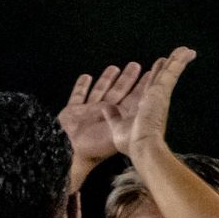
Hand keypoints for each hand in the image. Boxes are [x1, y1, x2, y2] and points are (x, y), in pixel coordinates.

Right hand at [59, 62, 143, 187]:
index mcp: (117, 119)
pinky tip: (86, 77)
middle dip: (126, 80)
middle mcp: (103, 115)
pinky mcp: (71, 113)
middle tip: (135, 66)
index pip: (133, 99)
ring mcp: (87, 113)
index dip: (141, 87)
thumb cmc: (94, 146)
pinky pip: (77, 96)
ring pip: (99, 92)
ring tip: (114, 68)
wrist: (68, 152)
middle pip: (117, 93)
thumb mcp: (120, 129)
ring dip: (106, 80)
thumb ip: (135, 113)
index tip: (150, 74)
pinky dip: (81, 87)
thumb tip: (150, 97)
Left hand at [104, 46, 195, 158]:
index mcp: (145, 107)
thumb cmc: (131, 144)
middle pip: (163, 77)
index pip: (150, 86)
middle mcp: (155, 100)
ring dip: (178, 61)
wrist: (142, 148)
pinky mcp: (163, 90)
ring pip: (170, 73)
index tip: (158, 68)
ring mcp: (160, 95)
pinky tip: (187, 52)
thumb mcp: (116, 127)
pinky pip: (172, 72)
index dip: (154, 76)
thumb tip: (105, 108)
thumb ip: (112, 116)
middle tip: (178, 56)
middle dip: (170, 66)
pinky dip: (179, 62)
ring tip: (187, 50)